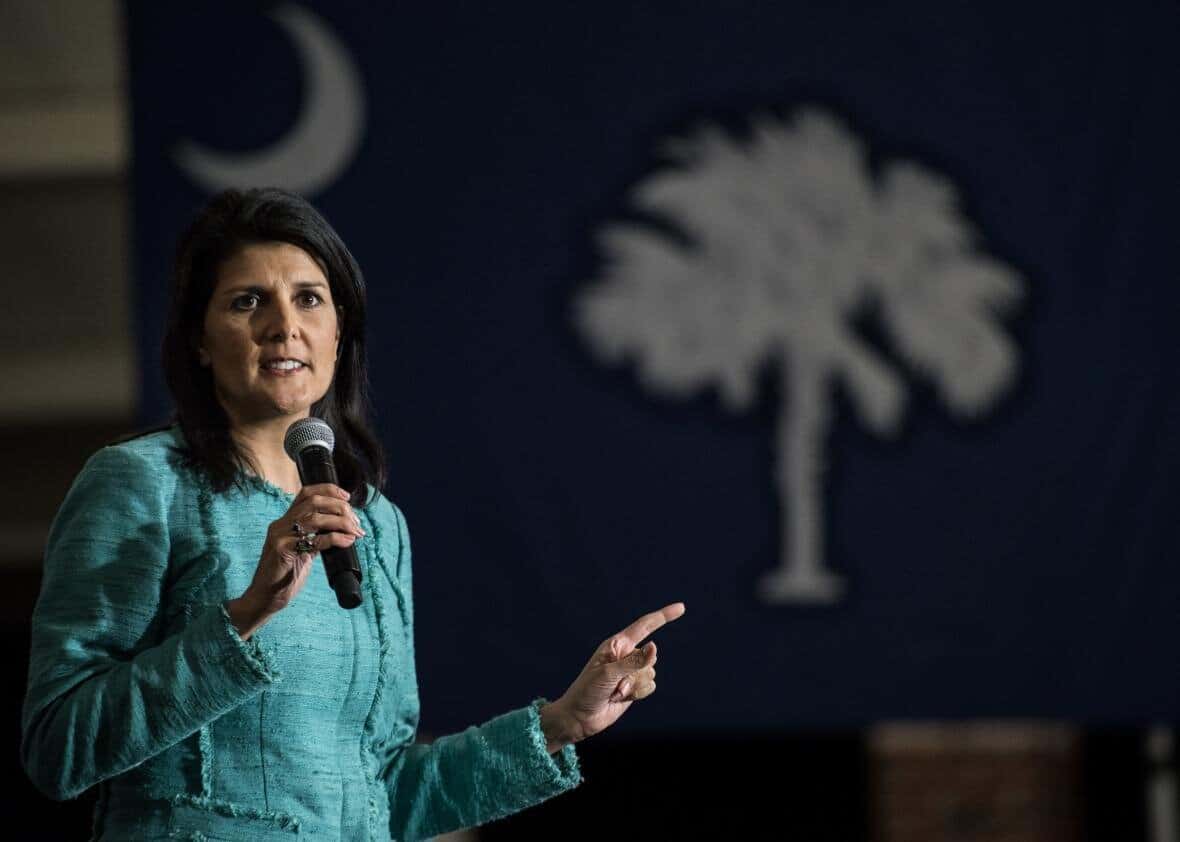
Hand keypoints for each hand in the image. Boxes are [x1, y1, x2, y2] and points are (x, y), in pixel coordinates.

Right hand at [228, 483, 364, 636]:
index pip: (306, 493)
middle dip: (339, 507)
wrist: (265, 598)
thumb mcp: (302, 551)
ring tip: (355, 531)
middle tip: (356, 521)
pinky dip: (335, 538)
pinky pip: (314, 540)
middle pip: (314, 502)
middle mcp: (280, 525)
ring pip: (315, 518)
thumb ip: (315, 537)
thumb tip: (341, 528)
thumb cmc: (285, 576)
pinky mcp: (283, 552)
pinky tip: (347, 542)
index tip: (347, 497)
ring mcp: (280, 537)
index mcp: (285, 522)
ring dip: (341, 522)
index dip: (328, 490)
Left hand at [544, 602, 685, 748]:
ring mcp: (630, 672)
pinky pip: (650, 686)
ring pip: (651, 673)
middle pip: (651, 656)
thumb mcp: (608, 673)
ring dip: (634, 686)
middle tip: (614, 683)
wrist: (579, 717)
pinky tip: (620, 698)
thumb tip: (655, 647)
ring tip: (614, 692)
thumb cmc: (587, 690)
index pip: (644, 626)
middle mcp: (626, 655)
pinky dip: (637, 694)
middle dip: (636, 672)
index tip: (681, 608)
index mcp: (616, 644)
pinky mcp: (634, 687)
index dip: (663, 616)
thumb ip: (633, 661)